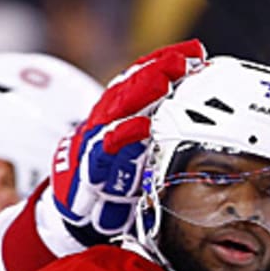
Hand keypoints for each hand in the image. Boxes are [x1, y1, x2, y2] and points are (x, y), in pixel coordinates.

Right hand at [50, 41, 205, 244]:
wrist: (76, 219)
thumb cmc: (109, 185)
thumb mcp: (134, 152)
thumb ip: (154, 129)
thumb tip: (194, 107)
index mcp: (112, 118)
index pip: (137, 80)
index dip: (162, 62)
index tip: (193, 51)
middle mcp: (100, 126)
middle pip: (126, 89)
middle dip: (154, 71)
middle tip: (182, 60)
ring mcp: (92, 146)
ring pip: (114, 111)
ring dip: (139, 94)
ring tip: (165, 80)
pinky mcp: (87, 171)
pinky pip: (103, 150)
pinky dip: (122, 135)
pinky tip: (143, 125)